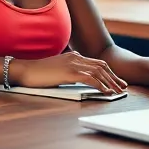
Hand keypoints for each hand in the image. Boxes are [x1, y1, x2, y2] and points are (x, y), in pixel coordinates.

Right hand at [10, 51, 127, 93]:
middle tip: (123, 86)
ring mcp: (73, 64)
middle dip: (114, 77)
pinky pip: (91, 79)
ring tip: (118, 91)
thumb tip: (80, 81)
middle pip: (102, 66)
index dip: (109, 72)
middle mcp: (76, 57)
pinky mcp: (69, 73)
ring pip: (99, 72)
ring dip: (111, 82)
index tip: (116, 81)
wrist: (25, 70)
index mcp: (74, 56)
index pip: (97, 63)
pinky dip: (101, 85)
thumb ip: (69, 73)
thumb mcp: (57, 71)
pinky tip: (106, 92)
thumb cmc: (38, 74)